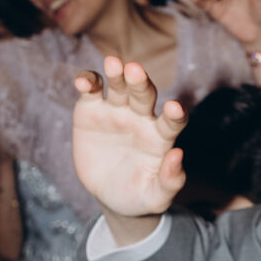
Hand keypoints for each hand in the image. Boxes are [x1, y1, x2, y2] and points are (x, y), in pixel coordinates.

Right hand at [71, 58, 185, 225]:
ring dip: (116, 74)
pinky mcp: (91, 110)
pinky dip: (87, 82)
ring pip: (118, 86)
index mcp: (161, 136)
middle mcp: (141, 118)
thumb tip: (177, 155)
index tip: (175, 109)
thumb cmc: (139, 194)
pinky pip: (91, 92)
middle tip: (135, 71)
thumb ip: (169, 180)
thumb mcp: (156, 196)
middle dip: (140, 82)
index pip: (172, 121)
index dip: (174, 115)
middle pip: (144, 95)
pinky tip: (83, 82)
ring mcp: (116, 111)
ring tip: (113, 64)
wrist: (110, 194)